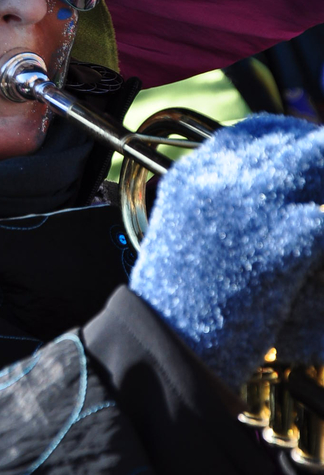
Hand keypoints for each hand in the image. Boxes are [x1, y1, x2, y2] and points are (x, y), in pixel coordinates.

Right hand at [129, 114, 323, 388]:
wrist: (166, 341)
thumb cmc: (173, 303)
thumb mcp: (179, 233)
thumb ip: (213, 204)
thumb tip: (254, 199)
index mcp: (193, 175)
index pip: (251, 133)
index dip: (285, 137)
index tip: (302, 147)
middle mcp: (222, 179)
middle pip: (289, 144)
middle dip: (315, 157)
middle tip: (322, 176)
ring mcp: (253, 206)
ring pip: (314, 163)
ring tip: (320, 214)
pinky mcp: (282, 239)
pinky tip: (322, 243)